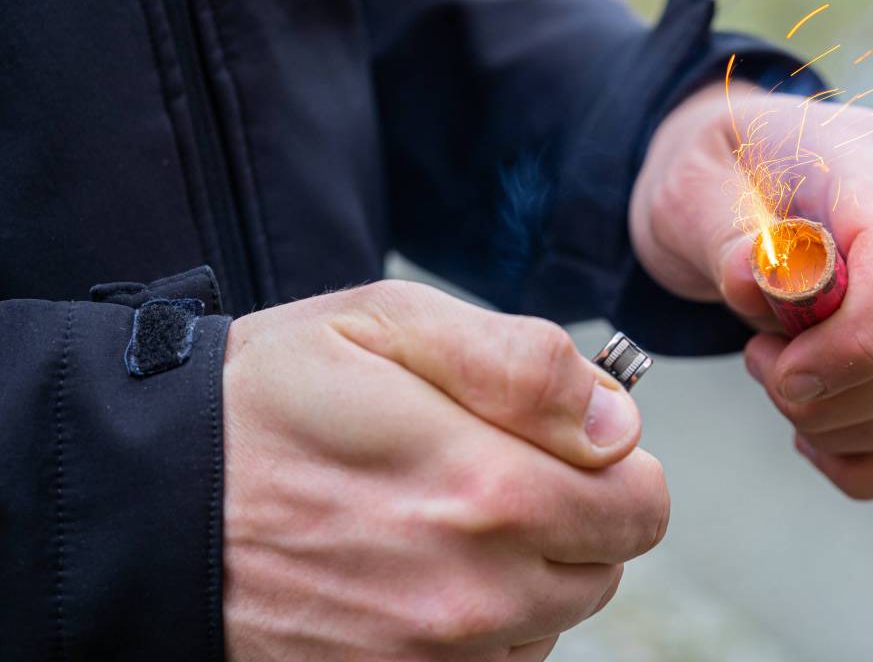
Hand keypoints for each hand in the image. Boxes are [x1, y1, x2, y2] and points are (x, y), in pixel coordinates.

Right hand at [222, 281, 667, 660]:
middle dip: (574, 513)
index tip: (565, 441)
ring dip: (526, 572)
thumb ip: (522, 365)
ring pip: (552, 621)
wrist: (149, 505)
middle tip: (491, 470)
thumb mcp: (388, 324)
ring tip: (440, 521)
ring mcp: (431, 658)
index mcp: (486, 489)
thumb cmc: (265, 402)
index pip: (642, 504)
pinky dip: (479, 626)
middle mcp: (472, 592)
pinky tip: (417, 574)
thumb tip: (617, 421)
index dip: (615, 463)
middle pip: (605, 567)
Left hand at [630, 81, 872, 498]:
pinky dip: (868, 460)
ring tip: (776, 377)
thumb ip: (722, 234)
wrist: (721, 193)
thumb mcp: (689, 190)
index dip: (853, 334)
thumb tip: (756, 282)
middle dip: (831, 394)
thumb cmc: (708, 184)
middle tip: (759, 363)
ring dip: (840, 426)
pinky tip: (810, 430)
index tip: (780, 369)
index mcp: (867, 165)